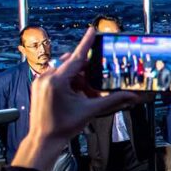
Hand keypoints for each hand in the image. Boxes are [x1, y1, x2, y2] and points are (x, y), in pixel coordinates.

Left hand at [13, 27, 140, 170]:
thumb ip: (112, 100)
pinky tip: (74, 95)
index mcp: (58, 81)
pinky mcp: (39, 85)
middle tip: (93, 85)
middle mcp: (47, 77)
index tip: (92, 30)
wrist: (44, 139)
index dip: (87, 42)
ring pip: (65, 70)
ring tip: (84, 94)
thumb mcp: (90, 111)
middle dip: (85, 71)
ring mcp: (41, 80)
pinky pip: (57, 76)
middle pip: (72, 63)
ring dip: (77, 78)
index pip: (77, 57)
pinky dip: (68, 82)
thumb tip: (130, 95)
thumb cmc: (63, 127)